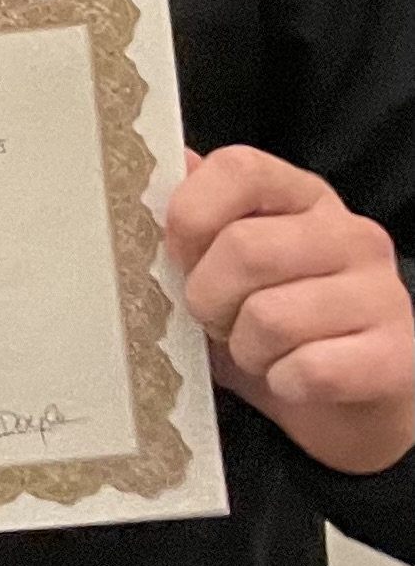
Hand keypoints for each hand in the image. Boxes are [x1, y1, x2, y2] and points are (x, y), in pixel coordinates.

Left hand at [169, 145, 414, 474]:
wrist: (344, 404)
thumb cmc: (271, 330)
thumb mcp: (222, 270)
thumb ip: (196, 221)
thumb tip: (172, 162)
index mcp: (301, 198)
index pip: (238, 168)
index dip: (190, 215)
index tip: (180, 257)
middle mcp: (350, 234)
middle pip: (244, 248)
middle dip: (208, 300)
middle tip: (219, 320)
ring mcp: (382, 292)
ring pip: (270, 317)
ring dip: (246, 350)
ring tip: (261, 351)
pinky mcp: (395, 355)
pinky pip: (309, 369)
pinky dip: (284, 383)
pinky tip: (294, 379)